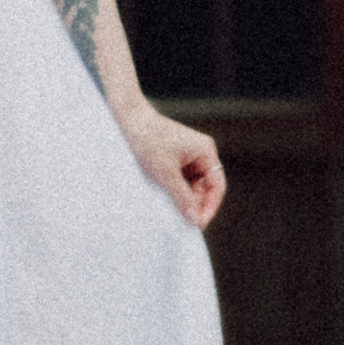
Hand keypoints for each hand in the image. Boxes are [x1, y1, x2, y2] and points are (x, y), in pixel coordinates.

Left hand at [118, 101, 226, 229]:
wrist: (126, 120)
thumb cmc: (147, 139)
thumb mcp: (165, 172)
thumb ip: (181, 197)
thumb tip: (194, 220)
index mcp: (205, 151)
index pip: (217, 186)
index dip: (210, 206)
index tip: (199, 224)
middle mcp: (199, 154)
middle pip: (205, 188)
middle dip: (195, 205)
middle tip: (183, 223)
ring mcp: (186, 157)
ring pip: (191, 187)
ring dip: (183, 200)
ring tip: (172, 212)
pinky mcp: (173, 161)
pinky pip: (179, 183)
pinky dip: (174, 193)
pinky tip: (165, 201)